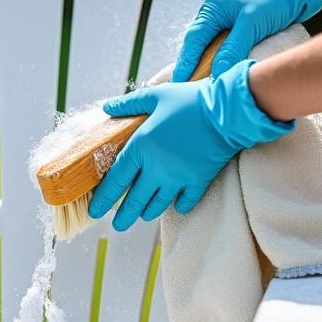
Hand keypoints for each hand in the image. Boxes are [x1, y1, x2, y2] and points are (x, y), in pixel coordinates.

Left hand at [88, 60, 293, 229]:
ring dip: (147, 212)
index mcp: (141, 148)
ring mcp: (178, 178)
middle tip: (117, 225)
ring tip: (141, 216)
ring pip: (157, 204)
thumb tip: (107, 108)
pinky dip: (179, 206)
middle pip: (134, 200)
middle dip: (123, 216)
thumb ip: (129, 104)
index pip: (115, 180)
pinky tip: (176, 206)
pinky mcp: (198, 181)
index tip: (95, 211)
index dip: (103, 198)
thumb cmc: (189, 101)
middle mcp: (156, 168)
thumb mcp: (156, 96)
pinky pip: (185, 202)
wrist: (226, 112)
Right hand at [172, 0, 321, 81]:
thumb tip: (218, 72)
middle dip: (196, 66)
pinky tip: (226, 71)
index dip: (186, 64)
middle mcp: (216, 13)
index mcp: (212, 8)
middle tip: (191, 88)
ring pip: (214, 47)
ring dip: (212, 64)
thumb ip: (232, 49)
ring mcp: (229, 19)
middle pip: (200, 46)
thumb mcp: (251, 24)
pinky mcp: (242, 25)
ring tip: (207, 84)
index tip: (180, 83)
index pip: (193, 41)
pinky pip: (227, 46)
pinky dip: (225, 59)